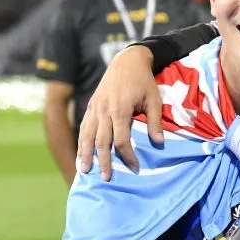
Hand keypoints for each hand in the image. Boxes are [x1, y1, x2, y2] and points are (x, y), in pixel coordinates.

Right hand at [76, 45, 164, 180]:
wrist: (127, 61)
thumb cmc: (143, 81)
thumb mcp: (154, 99)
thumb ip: (155, 122)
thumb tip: (159, 143)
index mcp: (120, 110)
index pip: (121, 140)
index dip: (127, 155)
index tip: (134, 167)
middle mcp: (104, 110)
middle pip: (101, 141)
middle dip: (103, 161)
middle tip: (105, 178)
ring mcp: (95, 108)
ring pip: (87, 135)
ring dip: (86, 154)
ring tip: (85, 171)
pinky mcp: (91, 105)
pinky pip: (84, 126)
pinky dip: (81, 141)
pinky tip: (81, 154)